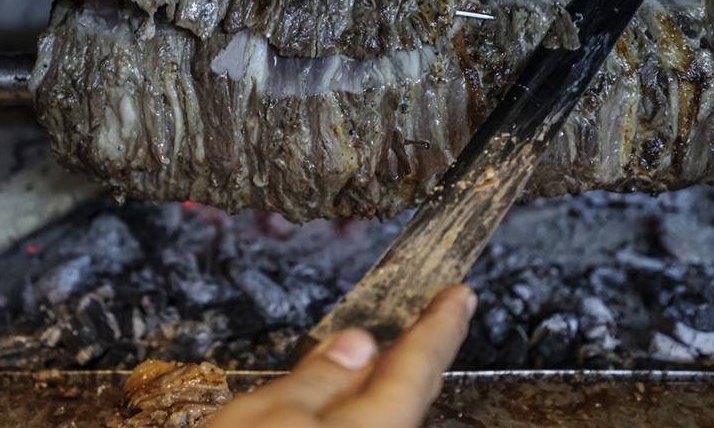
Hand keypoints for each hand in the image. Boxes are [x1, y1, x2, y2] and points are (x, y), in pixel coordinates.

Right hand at [211, 285, 475, 427]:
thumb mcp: (254, 420)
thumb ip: (313, 382)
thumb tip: (357, 346)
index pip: (415, 371)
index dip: (439, 328)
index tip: (460, 298)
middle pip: (398, 405)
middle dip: (391, 366)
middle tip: (384, 330)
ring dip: (360, 403)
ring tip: (331, 379)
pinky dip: (344, 424)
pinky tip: (317, 418)